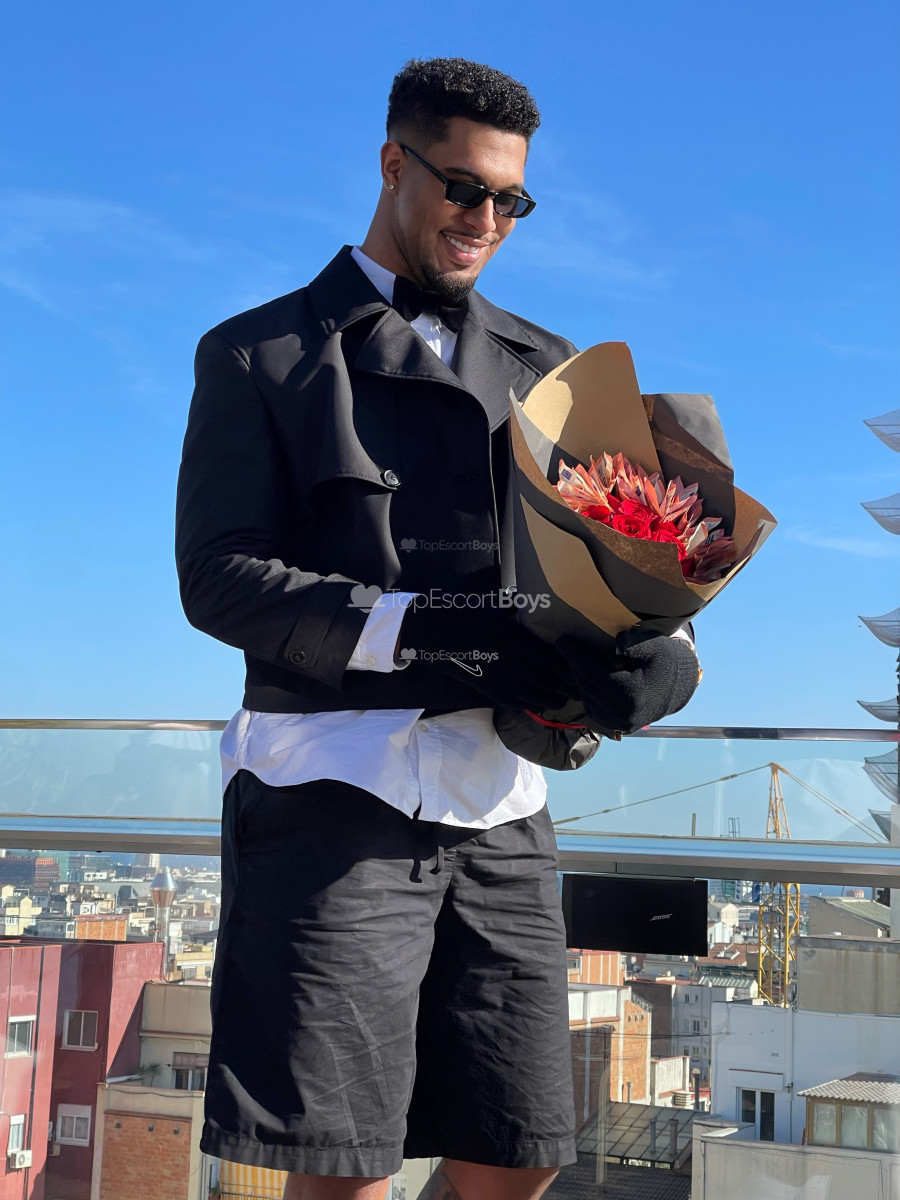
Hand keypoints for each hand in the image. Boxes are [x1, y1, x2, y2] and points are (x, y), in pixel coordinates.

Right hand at [400, 600, 575, 711]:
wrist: (445, 636)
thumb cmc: (475, 620)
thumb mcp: (505, 619)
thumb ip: (524, 632)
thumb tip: (541, 634)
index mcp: (522, 642)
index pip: (555, 661)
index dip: (570, 669)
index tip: (578, 670)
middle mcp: (518, 663)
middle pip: (551, 681)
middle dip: (567, 687)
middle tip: (578, 689)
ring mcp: (506, 680)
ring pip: (539, 695)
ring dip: (553, 698)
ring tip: (561, 699)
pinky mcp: (495, 692)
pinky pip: (520, 702)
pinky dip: (532, 703)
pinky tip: (538, 702)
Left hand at [559, 628, 700, 736]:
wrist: (676, 689)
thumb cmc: (664, 662)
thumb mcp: (655, 647)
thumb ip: (636, 643)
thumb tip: (617, 642)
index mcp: (631, 694)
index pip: (593, 672)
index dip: (575, 655)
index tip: (562, 640)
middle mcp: (622, 713)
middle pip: (586, 685)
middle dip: (573, 664)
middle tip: (564, 645)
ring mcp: (617, 722)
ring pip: (586, 696)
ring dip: (577, 677)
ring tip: (573, 658)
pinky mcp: (614, 726)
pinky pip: (591, 706)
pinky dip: (585, 690)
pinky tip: (584, 675)